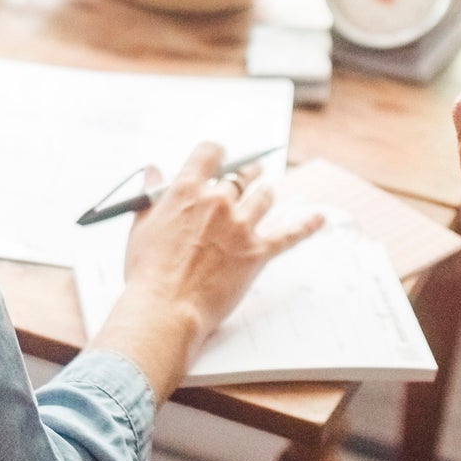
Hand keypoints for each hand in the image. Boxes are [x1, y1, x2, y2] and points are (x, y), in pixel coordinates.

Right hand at [91, 143, 323, 402]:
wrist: (165, 308)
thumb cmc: (146, 272)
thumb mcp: (141, 225)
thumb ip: (151, 193)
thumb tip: (154, 170)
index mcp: (186, 190)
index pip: (210, 152)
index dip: (217, 152)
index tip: (219, 155)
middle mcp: (217, 201)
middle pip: (241, 176)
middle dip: (245, 174)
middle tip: (249, 174)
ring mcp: (240, 226)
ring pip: (264, 197)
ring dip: (265, 195)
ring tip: (266, 194)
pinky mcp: (257, 252)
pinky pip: (288, 234)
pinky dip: (306, 225)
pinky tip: (319, 218)